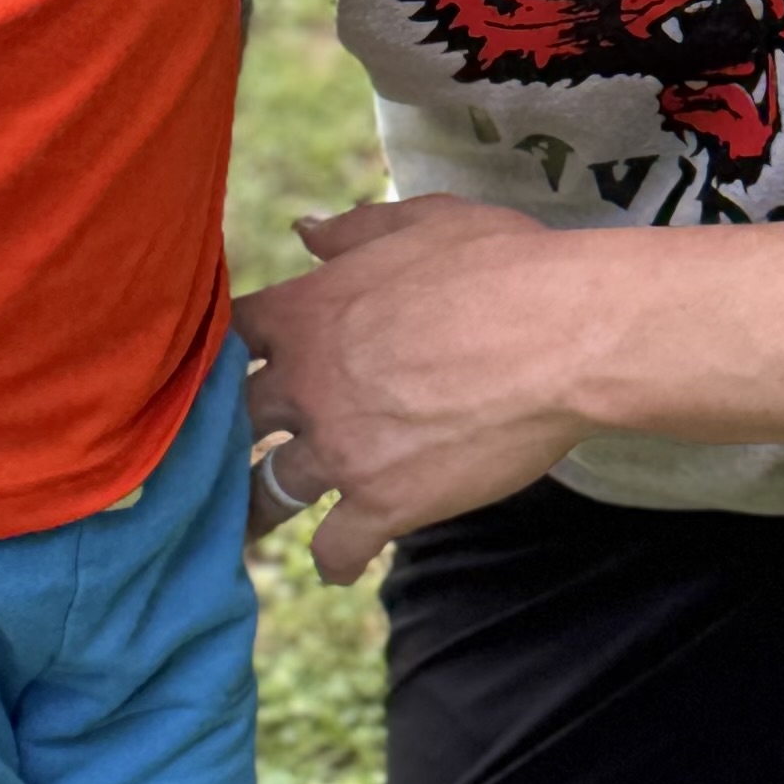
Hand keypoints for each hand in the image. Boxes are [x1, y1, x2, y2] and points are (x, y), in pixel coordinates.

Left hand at [235, 197, 589, 583]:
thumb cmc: (503, 264)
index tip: (233, 369)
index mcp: (306, 311)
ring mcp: (340, 449)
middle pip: (232, 418)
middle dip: (226, 434)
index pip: (228, 336)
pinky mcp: (383, 503)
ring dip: (258, 507)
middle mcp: (306, 383)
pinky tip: (340, 561)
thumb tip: (304, 230)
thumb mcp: (422, 222)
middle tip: (221, 454)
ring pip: (268, 490)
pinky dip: (334, 558)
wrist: (562, 335)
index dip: (225, 354)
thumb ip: (354, 231)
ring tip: (249, 524)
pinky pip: (334, 548)